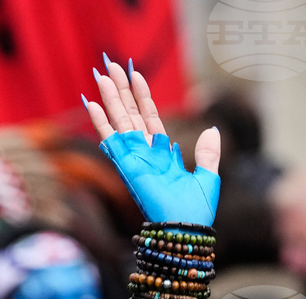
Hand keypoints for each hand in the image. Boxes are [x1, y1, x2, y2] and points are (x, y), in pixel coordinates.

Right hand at [84, 56, 220, 225]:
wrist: (187, 227)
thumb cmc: (196, 210)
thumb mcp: (208, 175)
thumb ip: (208, 153)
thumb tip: (213, 129)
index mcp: (163, 154)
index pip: (150, 118)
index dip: (142, 96)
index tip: (136, 74)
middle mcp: (145, 153)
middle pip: (130, 114)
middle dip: (122, 89)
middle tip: (111, 65)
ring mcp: (134, 158)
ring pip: (120, 121)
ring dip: (111, 98)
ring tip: (101, 74)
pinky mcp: (127, 166)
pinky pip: (111, 139)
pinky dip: (101, 122)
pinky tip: (92, 103)